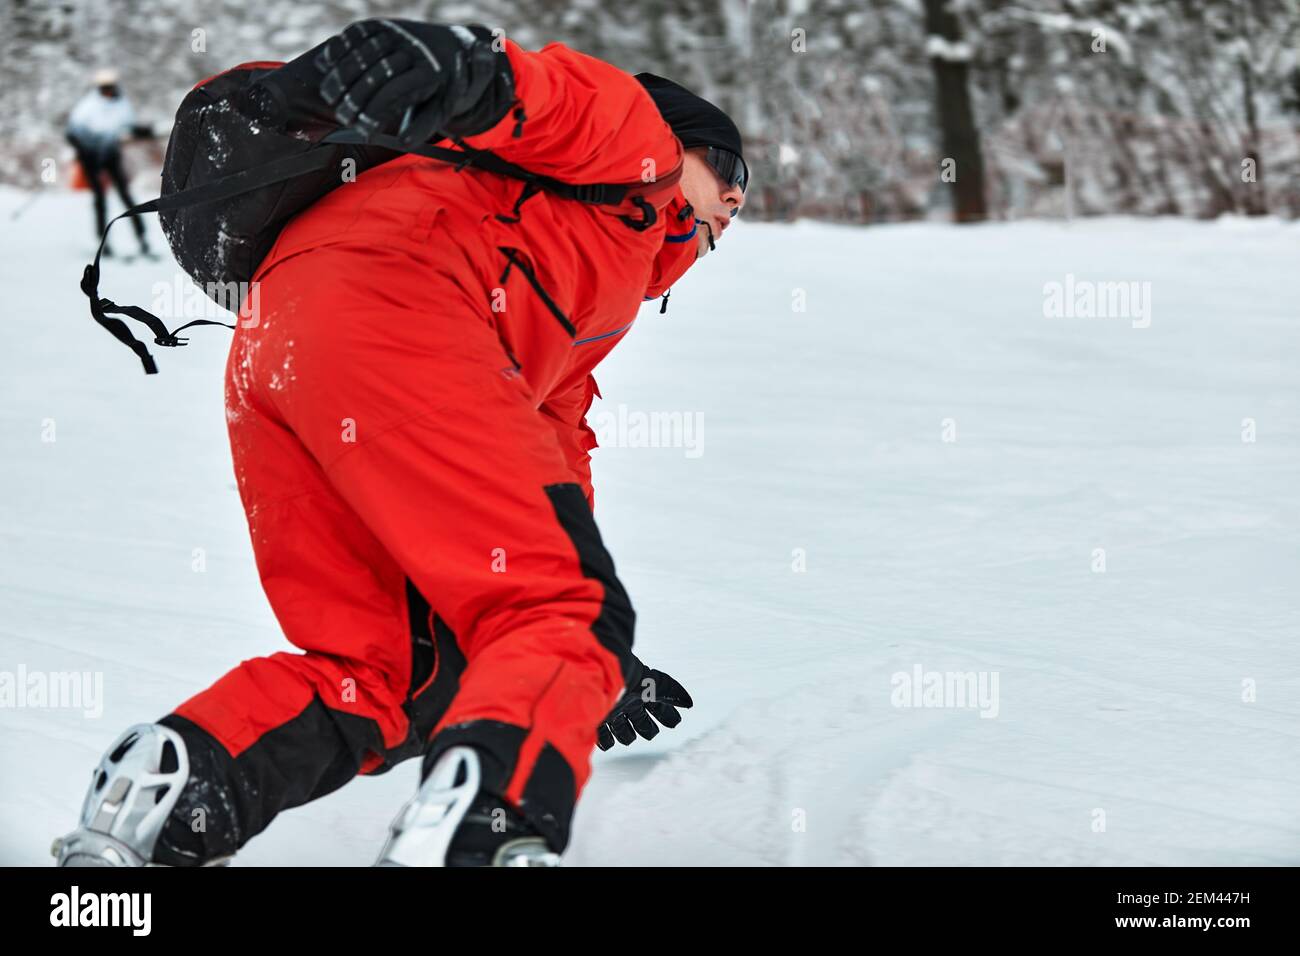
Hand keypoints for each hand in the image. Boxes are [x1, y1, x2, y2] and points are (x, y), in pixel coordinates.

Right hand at [313, 19, 510, 145]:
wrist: (449, 50)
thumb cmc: (441, 89)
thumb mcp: (439, 110)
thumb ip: (422, 128)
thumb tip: (402, 142)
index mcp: (430, 72)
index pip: (393, 94)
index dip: (374, 114)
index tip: (364, 131)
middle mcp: (413, 48)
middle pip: (373, 74)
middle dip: (354, 98)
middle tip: (343, 118)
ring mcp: (396, 32)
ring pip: (360, 53)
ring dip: (341, 76)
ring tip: (330, 98)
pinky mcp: (383, 23)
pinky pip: (354, 34)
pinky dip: (338, 49)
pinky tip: (328, 66)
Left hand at [596, 659, 693, 750]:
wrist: (604, 674)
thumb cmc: (629, 677)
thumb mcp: (654, 682)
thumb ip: (672, 691)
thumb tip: (689, 703)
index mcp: (643, 696)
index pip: (660, 710)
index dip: (667, 716)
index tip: (674, 722)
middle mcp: (630, 705)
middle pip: (643, 725)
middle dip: (647, 728)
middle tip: (647, 727)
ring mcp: (615, 713)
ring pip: (625, 734)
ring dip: (627, 735)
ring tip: (626, 732)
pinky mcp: (600, 720)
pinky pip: (605, 738)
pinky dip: (607, 740)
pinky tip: (610, 736)